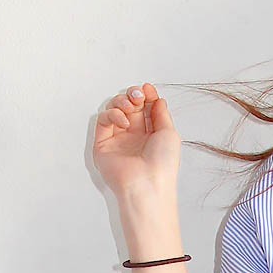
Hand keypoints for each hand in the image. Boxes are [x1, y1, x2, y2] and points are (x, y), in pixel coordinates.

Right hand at [93, 82, 181, 200]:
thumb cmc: (163, 164)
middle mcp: (134, 137)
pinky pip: (103, 120)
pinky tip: (123, 123)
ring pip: (114, 110)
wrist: (148, 183)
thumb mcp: (170, 134)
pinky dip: (112, 115)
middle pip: (129, 106)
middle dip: (133, 96)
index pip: (145, 109)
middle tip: (138, 97)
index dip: (146, 96)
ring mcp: (118, 140)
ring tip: (130, 108)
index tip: (148, 89)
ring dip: (122, 102)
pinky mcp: (102, 144)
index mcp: (151, 135)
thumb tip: (157, 98)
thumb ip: (161, 114)